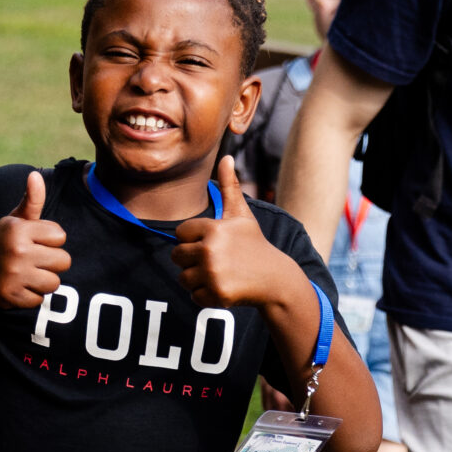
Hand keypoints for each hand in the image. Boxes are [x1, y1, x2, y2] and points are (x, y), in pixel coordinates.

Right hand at [0, 169, 68, 308]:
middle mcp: (17, 251)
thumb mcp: (15, 221)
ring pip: (54, 282)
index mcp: (18, 229)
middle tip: (34, 261)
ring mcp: (14, 275)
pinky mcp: (12, 296)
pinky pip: (40, 299)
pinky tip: (19, 287)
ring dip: (44, 280)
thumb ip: (32, 200)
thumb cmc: (3, 243)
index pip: (60, 236)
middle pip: (64, 261)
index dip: (50, 240)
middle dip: (52, 262)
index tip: (35, 242)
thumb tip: (35, 175)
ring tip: (28, 274)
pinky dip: (32, 296)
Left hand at [171, 156, 292, 308]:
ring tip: (219, 274)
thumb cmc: (254, 244)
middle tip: (215, 261)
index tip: (212, 243)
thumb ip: (229, 187)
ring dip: (197, 279)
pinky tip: (224, 287)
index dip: (193, 239)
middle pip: (177, 256)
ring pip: (183, 278)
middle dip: (192, 260)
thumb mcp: (242, 216)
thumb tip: (226, 156)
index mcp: (213, 228)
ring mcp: (213, 273)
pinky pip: (194, 296)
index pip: (180, 234)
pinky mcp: (216, 293)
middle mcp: (210, 249)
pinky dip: (206, 295)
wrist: (274, 278)